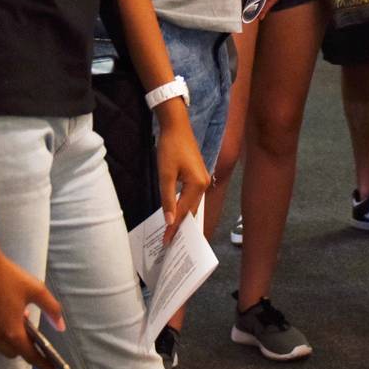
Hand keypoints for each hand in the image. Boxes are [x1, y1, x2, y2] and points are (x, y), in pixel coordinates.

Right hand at [0, 243, 65, 368]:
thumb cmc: (8, 277)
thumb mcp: (36, 290)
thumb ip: (51, 309)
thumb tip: (61, 327)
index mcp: (11, 332)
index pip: (29, 355)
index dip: (42, 363)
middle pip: (13, 353)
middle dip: (24, 348)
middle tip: (32, 333)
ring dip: (10, 339)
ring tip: (17, 318)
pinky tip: (1, 313)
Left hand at [152, 103, 209, 244]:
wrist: (176, 126)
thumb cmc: (170, 148)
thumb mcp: (165, 174)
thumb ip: (168, 199)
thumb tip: (170, 221)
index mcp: (197, 185)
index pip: (183, 212)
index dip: (174, 227)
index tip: (166, 242)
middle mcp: (203, 184)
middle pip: (191, 211)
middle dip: (180, 226)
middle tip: (170, 241)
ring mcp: (202, 179)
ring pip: (192, 204)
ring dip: (182, 217)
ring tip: (172, 231)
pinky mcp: (197, 175)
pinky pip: (191, 196)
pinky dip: (184, 206)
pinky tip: (176, 212)